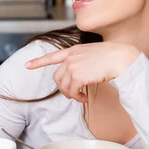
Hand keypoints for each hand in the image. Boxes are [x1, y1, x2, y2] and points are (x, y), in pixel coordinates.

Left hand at [25, 42, 139, 102]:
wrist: (121, 57)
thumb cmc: (113, 56)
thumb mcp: (94, 53)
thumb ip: (83, 60)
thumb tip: (81, 75)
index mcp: (74, 50)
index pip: (52, 56)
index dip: (38, 62)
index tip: (27, 65)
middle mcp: (71, 57)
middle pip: (57, 77)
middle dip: (63, 88)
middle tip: (74, 94)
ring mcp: (73, 66)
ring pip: (63, 86)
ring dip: (71, 94)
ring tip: (80, 97)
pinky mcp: (78, 76)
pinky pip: (72, 92)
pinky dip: (77, 97)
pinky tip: (83, 98)